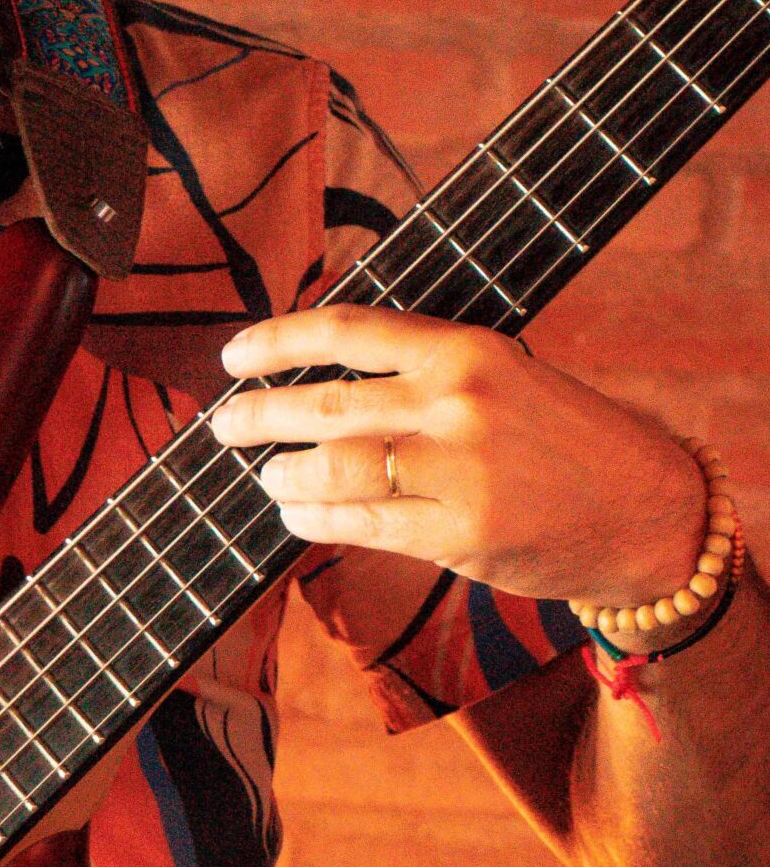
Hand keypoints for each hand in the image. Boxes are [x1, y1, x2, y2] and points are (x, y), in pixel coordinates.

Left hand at [210, 303, 704, 609]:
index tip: (232, 357)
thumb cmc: (560, 438)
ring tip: (266, 477)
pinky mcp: (459, 535)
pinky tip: (298, 515)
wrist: (643, 509)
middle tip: (224, 425)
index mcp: (465, 348)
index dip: (275, 341)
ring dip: (283, 475)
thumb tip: (314, 379)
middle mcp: (458, 401)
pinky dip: (315, 520)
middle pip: (324, 404)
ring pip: (333, 468)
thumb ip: (421, 372)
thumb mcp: (502, 376)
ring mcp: (458, 471)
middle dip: (257, 416)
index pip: (345, 331)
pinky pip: (361, 524)